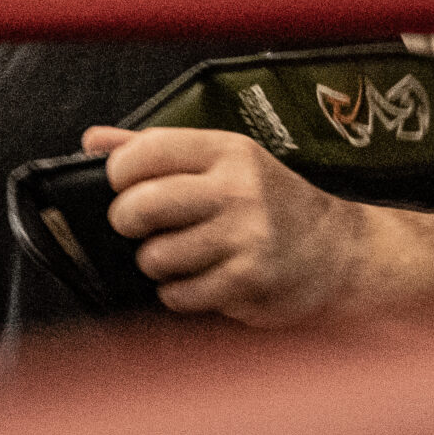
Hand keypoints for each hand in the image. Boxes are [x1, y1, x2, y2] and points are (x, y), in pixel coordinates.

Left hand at [86, 124, 369, 329]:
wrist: (341, 253)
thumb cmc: (273, 203)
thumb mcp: (224, 161)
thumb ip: (157, 148)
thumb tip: (93, 140)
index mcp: (228, 151)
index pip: (148, 151)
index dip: (119, 171)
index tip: (119, 185)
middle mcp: (237, 189)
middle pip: (143, 204)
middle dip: (126, 221)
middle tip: (137, 226)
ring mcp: (245, 237)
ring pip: (156, 255)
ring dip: (155, 262)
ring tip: (176, 255)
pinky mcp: (248, 281)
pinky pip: (180, 294)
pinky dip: (177, 293)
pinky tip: (196, 281)